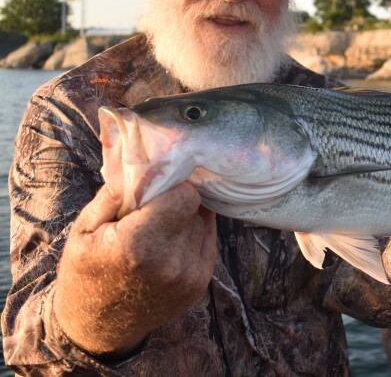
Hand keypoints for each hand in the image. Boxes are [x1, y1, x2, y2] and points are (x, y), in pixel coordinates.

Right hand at [54, 180, 216, 357]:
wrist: (98, 327)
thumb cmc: (86, 271)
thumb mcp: (85, 227)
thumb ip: (118, 190)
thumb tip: (148, 160)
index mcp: (140, 245)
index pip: (185, 194)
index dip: (172, 185)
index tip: (154, 188)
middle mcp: (173, 262)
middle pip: (195, 206)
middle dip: (175, 201)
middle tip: (150, 211)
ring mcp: (192, 276)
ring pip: (204, 222)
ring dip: (185, 219)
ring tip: (156, 232)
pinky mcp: (202, 284)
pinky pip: (207, 240)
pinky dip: (191, 236)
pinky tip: (166, 246)